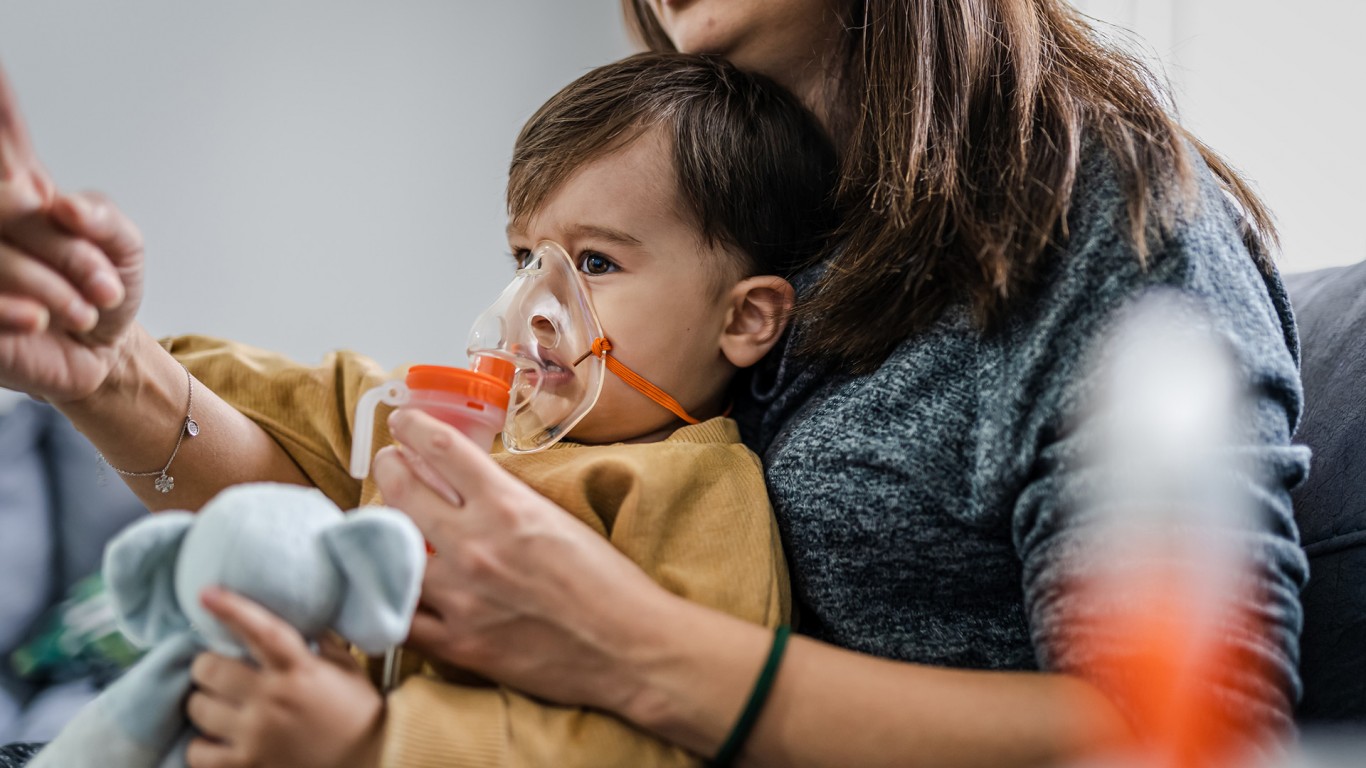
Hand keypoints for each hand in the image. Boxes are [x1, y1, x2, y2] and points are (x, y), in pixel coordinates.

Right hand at [0, 62, 145, 401]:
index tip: (5, 92)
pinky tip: (39, 322)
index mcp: (23, 191)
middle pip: (10, 206)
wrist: (102, 354)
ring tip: (86, 312)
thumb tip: (63, 207)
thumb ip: (103, 219)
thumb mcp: (124, 249)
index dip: (2, 110)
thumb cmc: (107, 290)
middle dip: (67, 251)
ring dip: (51, 287)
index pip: (5, 140)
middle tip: (106, 286)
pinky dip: (15, 308)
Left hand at [185, 587, 383, 767]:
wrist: (371, 760)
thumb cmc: (358, 712)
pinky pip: (198, 751)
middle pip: (210, 669)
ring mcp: (257, 735)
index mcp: (300, 670)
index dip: (231, 609)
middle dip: (209, 665)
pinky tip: (217, 739)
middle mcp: (273, 699)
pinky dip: (202, 745)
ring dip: (205, 703)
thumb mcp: (346, 668)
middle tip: (219, 670)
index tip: (206, 594)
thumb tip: (301, 615)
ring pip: (198, 707)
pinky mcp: (247, 765)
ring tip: (219, 704)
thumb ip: (320, 641)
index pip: (261, 631)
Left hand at [372, 407, 674, 714]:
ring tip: (385, 525)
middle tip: (389, 464)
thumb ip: (508, 501)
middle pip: (403, 491)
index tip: (404, 424)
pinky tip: (389, 584)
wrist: (630, 646)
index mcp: (508, 507)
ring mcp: (462, 597)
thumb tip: (468, 485)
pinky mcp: (458, 643)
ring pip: (391, 552)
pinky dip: (390, 596)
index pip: (444, 450)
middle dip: (390, 468)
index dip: (414, 429)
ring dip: (384, 532)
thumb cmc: (607, 582)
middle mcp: (477, 546)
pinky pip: (400, 616)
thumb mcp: (558, 520)